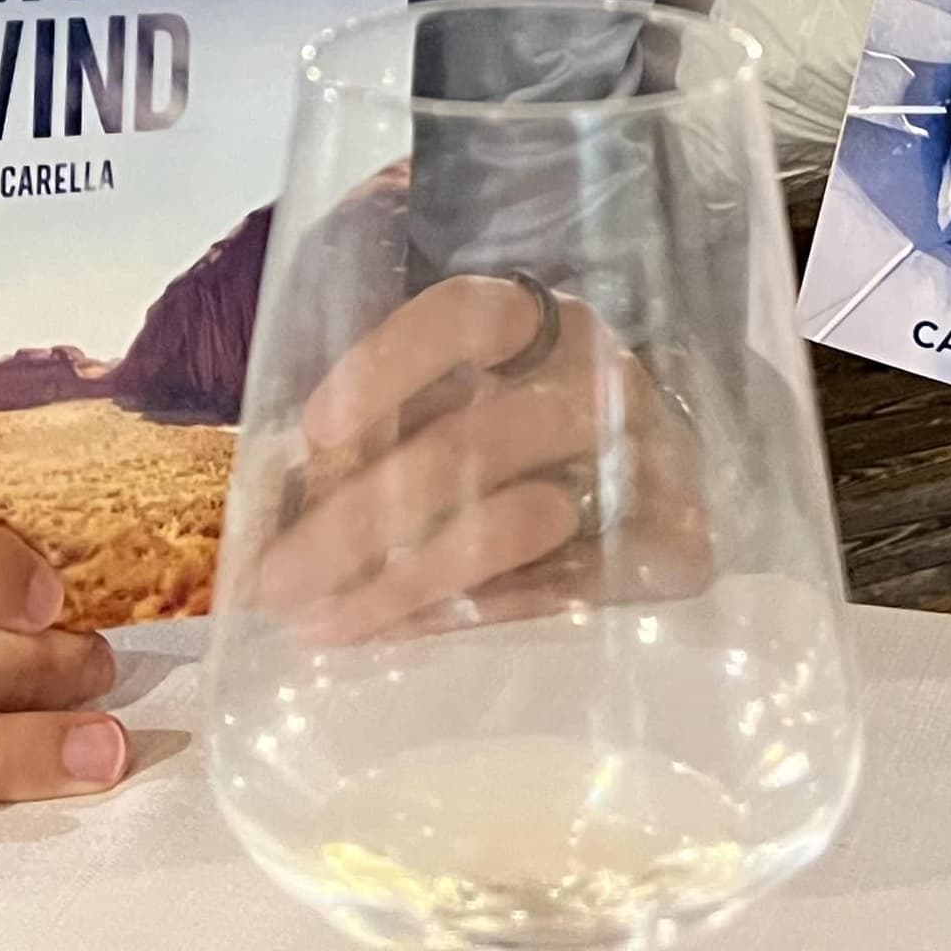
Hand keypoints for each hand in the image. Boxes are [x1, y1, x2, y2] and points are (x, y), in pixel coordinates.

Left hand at [248, 274, 708, 643]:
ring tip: (316, 621)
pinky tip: (390, 635)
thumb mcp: (464, 391)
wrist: (670, 463)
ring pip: (511, 528)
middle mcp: (601, 380)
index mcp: (542, 320)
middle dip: (356, 520)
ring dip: (399, 584)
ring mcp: (648, 461)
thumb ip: (385, 423)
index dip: (389, 363)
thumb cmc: (528, 421)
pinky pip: (556, 593)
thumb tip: (272, 501)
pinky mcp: (678, 544)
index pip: (468, 315)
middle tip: (275, 579)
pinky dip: (464, 617)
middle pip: (473, 442)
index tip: (316, 428)